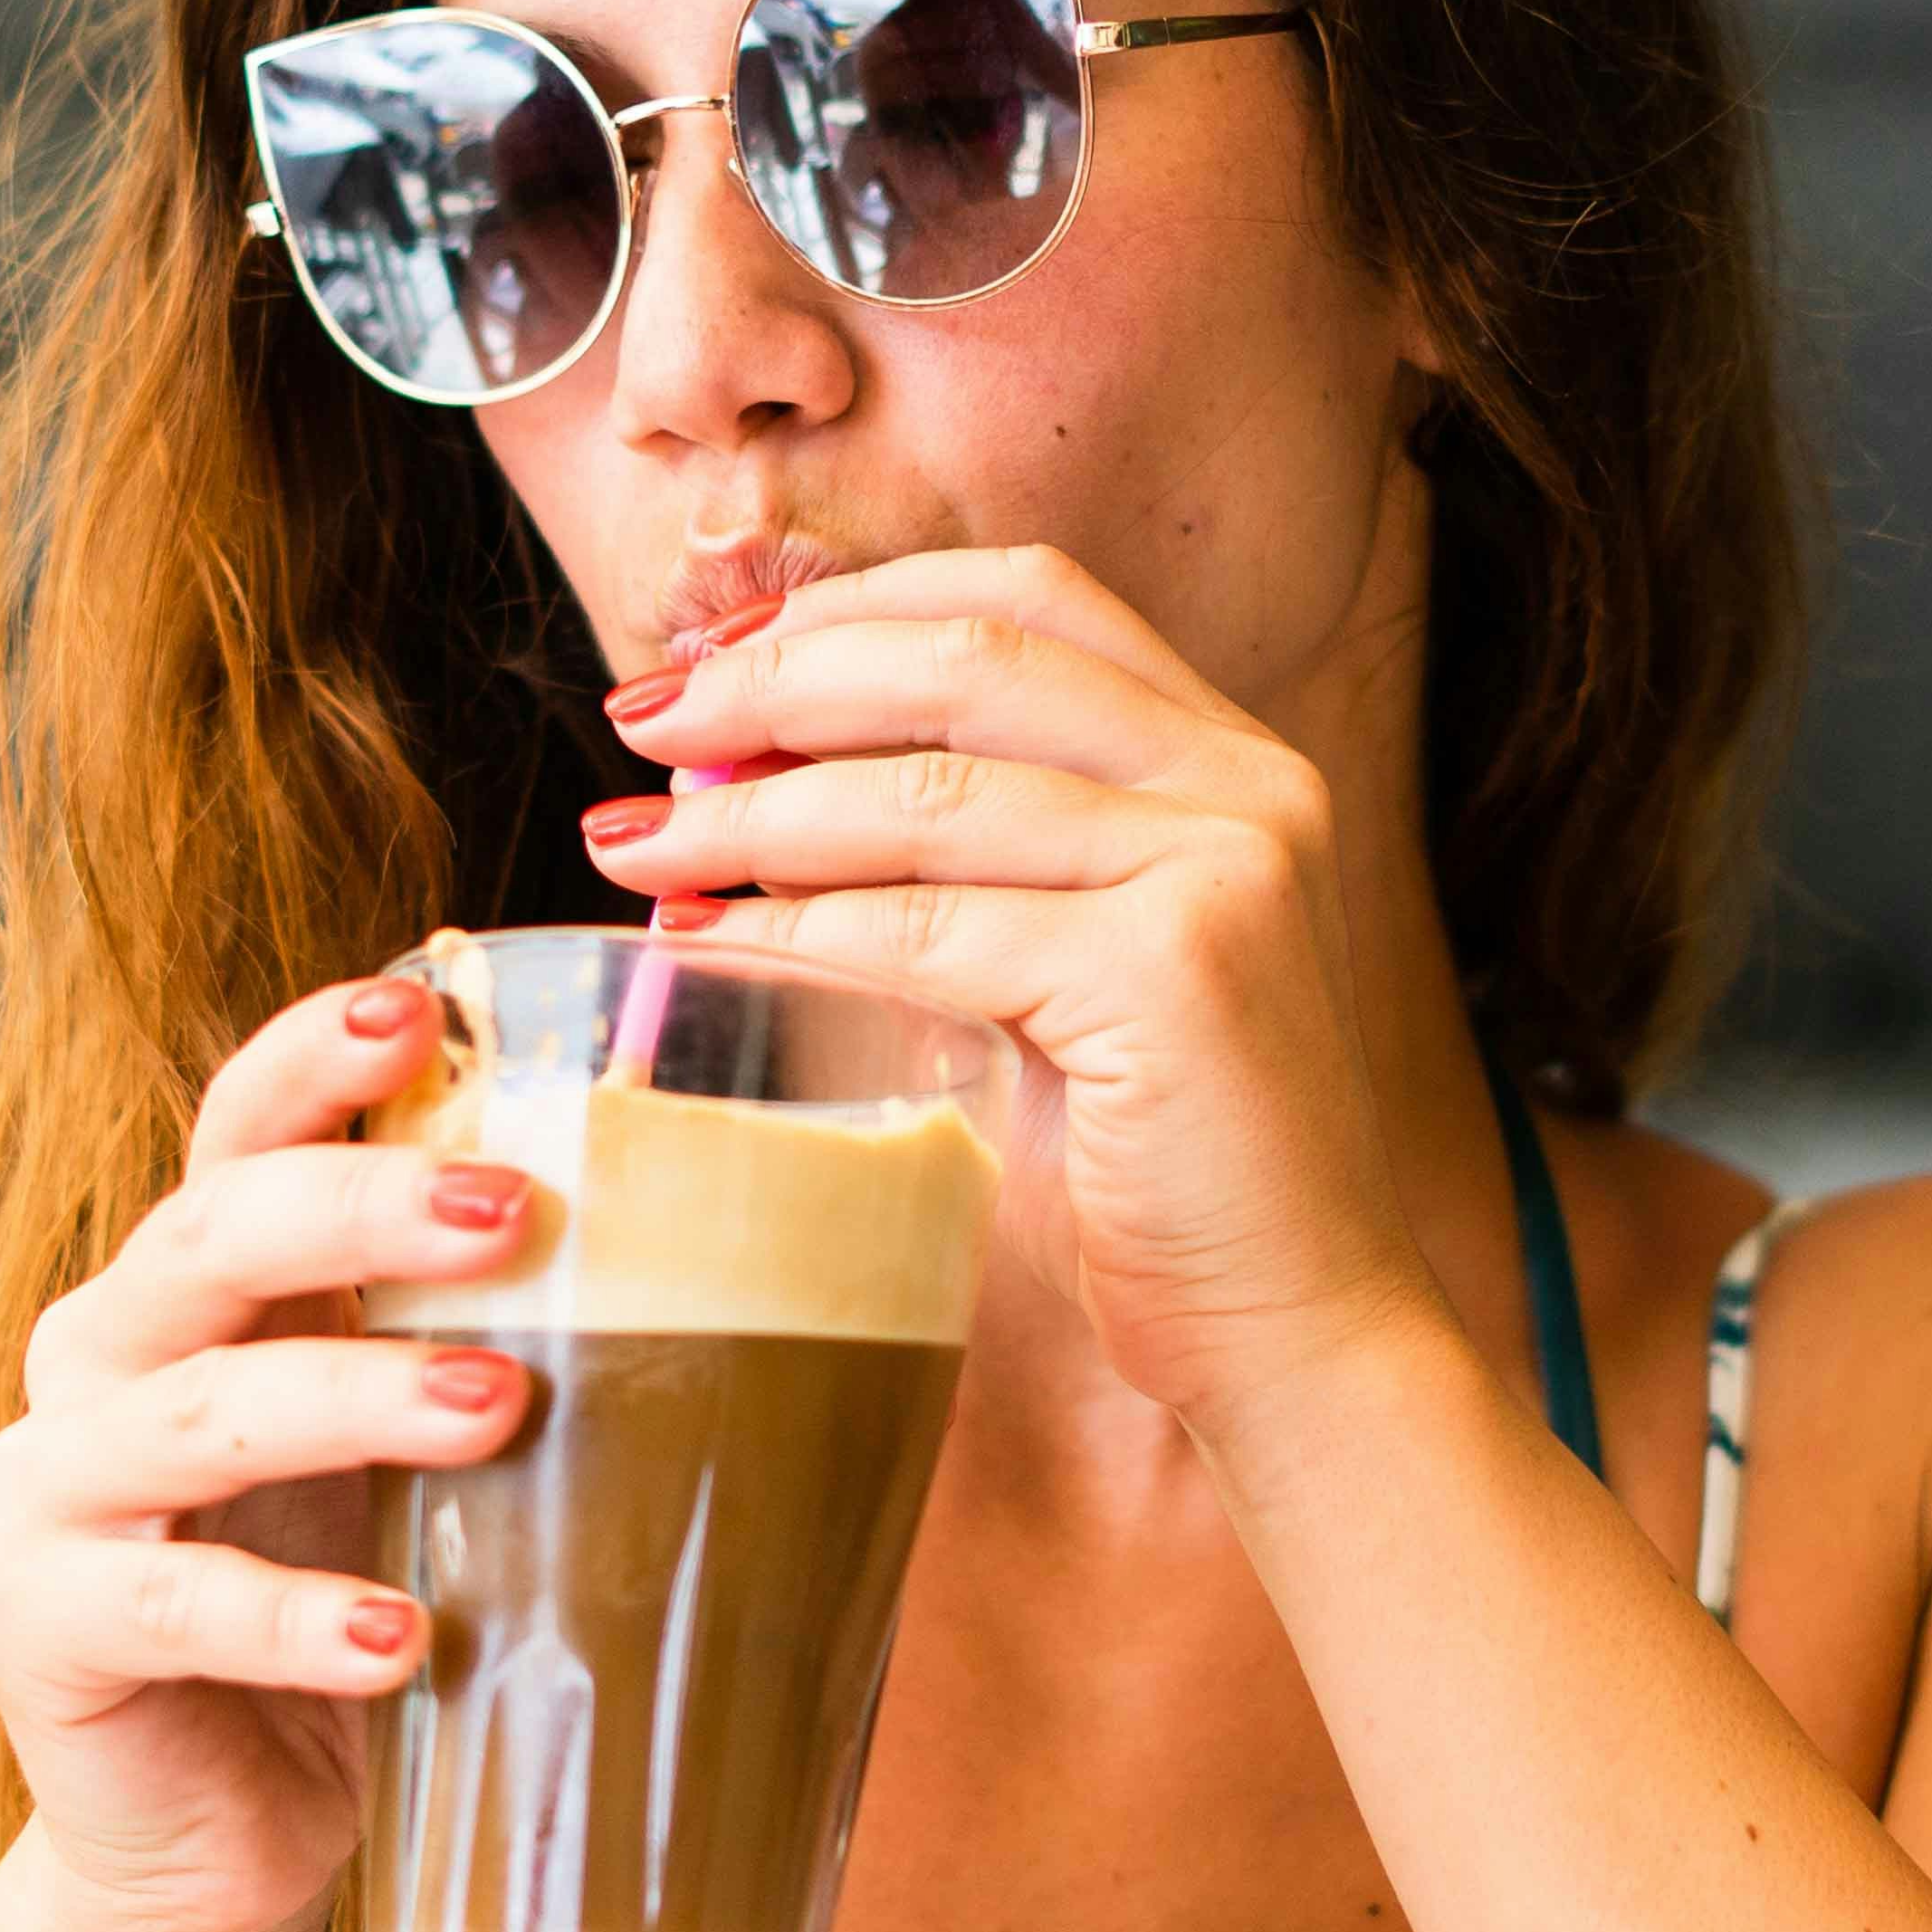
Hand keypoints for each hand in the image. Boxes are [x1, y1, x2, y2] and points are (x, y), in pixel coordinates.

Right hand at [0, 976, 542, 1931]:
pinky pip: (162, 1602)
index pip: (234, 1133)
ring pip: (192, 1413)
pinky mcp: (29, 1625)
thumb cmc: (351, 1614)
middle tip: (517, 1210)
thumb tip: (716, 1241)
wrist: (225, 1841)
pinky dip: (287, 1617)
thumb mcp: (421, 1466)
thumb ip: (484, 1349)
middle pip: (206, 1238)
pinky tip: (398, 1640)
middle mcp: (100, 1360)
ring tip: (498, 1407)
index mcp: (195, 1292)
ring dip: (352, 1400)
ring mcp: (46, 1491)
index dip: (309, 1062)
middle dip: (358, 1207)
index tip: (415, 1010)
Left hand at [586, 545, 1443, 1433]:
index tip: (708, 658)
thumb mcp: (1060, 963)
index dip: (852, 605)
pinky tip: (707, 945)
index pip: (1025, 598)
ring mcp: (1224, 868)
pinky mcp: (1175, 971)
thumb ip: (958, 859)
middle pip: (969, 659)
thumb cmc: (1152, 1162)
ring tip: (637, 845)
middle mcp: (1244, 783)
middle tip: (642, 726)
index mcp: (1225, 756)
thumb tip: (735, 779)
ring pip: (933, 792)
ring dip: (752, 813)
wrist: (1293, 1333)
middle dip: (777, 681)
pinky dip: (795, 930)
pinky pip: (931, 927)